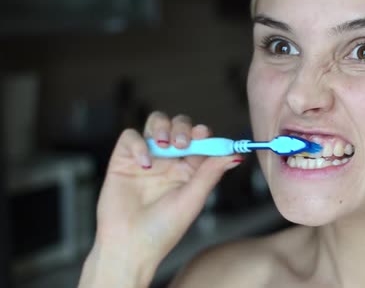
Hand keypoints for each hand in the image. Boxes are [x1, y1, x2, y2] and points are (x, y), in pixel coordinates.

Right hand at [92, 112, 241, 273]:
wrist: (130, 247)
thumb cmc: (163, 230)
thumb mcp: (193, 199)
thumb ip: (211, 173)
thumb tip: (236, 154)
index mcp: (189, 169)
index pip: (200, 140)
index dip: (204, 133)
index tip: (205, 135)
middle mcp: (169, 161)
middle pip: (179, 125)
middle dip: (182, 127)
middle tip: (182, 143)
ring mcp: (147, 158)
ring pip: (156, 123)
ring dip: (162, 126)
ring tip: (164, 144)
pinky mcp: (123, 160)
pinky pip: (130, 137)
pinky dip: (139, 143)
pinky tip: (145, 163)